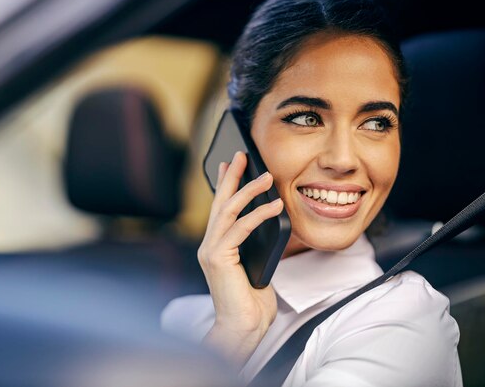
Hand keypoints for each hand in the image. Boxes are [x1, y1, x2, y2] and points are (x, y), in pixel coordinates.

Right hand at [198, 151, 283, 365]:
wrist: (242, 328)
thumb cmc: (251, 303)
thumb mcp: (255, 266)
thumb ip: (254, 246)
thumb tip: (268, 225)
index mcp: (217, 247)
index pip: (220, 210)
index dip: (224, 185)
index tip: (230, 165)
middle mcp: (209, 246)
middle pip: (220, 203)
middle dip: (231, 177)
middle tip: (242, 156)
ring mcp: (211, 251)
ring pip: (229, 211)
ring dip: (248, 190)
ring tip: (266, 176)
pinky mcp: (218, 258)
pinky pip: (241, 229)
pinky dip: (259, 215)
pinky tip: (275, 205)